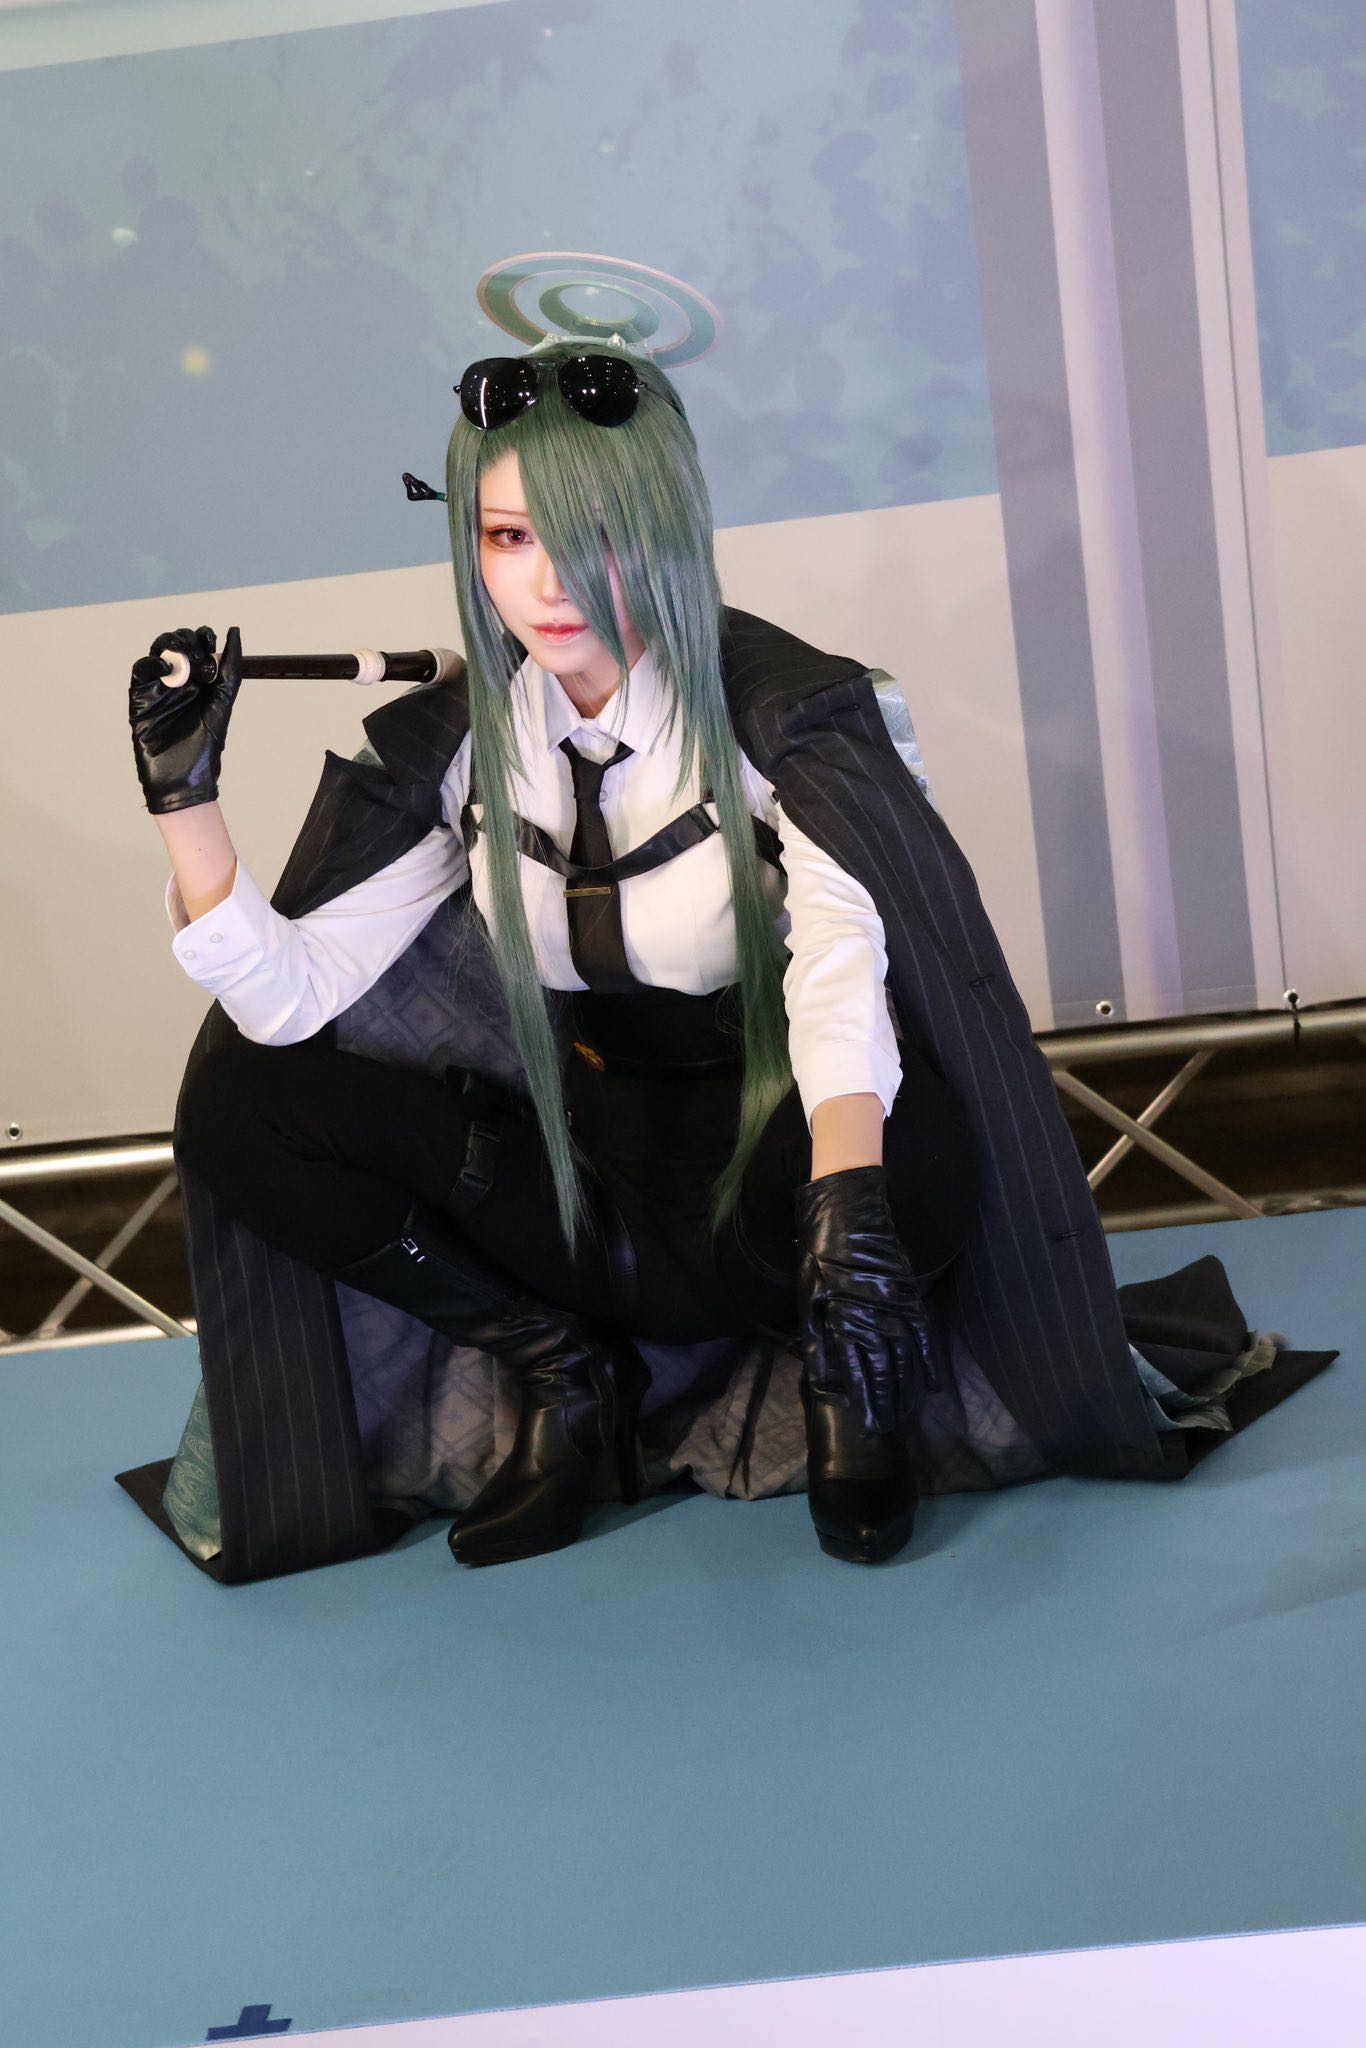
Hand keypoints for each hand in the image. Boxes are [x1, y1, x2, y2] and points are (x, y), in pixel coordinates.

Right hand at [128, 623, 241, 814]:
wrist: (184, 774)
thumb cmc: (206, 743)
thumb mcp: (223, 700)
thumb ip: (230, 667)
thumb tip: (235, 631)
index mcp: (200, 680)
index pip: (197, 645)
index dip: (202, 637)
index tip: (209, 640)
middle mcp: (179, 680)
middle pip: (175, 644)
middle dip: (186, 640)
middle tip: (196, 655)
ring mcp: (158, 687)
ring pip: (157, 652)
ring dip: (168, 646)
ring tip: (182, 658)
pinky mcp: (140, 697)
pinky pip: (141, 670)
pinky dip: (152, 664)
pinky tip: (168, 671)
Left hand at [794, 1163, 941, 1433]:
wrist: (847, 1213)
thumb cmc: (819, 1255)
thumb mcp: (809, 1298)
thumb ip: (818, 1341)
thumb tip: (823, 1379)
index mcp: (845, 1322)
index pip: (860, 1373)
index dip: (866, 1402)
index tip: (869, 1426)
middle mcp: (874, 1320)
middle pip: (887, 1372)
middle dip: (889, 1403)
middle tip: (889, 1428)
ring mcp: (895, 1308)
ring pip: (907, 1359)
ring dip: (908, 1389)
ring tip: (908, 1414)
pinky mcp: (909, 1296)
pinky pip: (923, 1335)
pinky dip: (928, 1361)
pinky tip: (931, 1384)